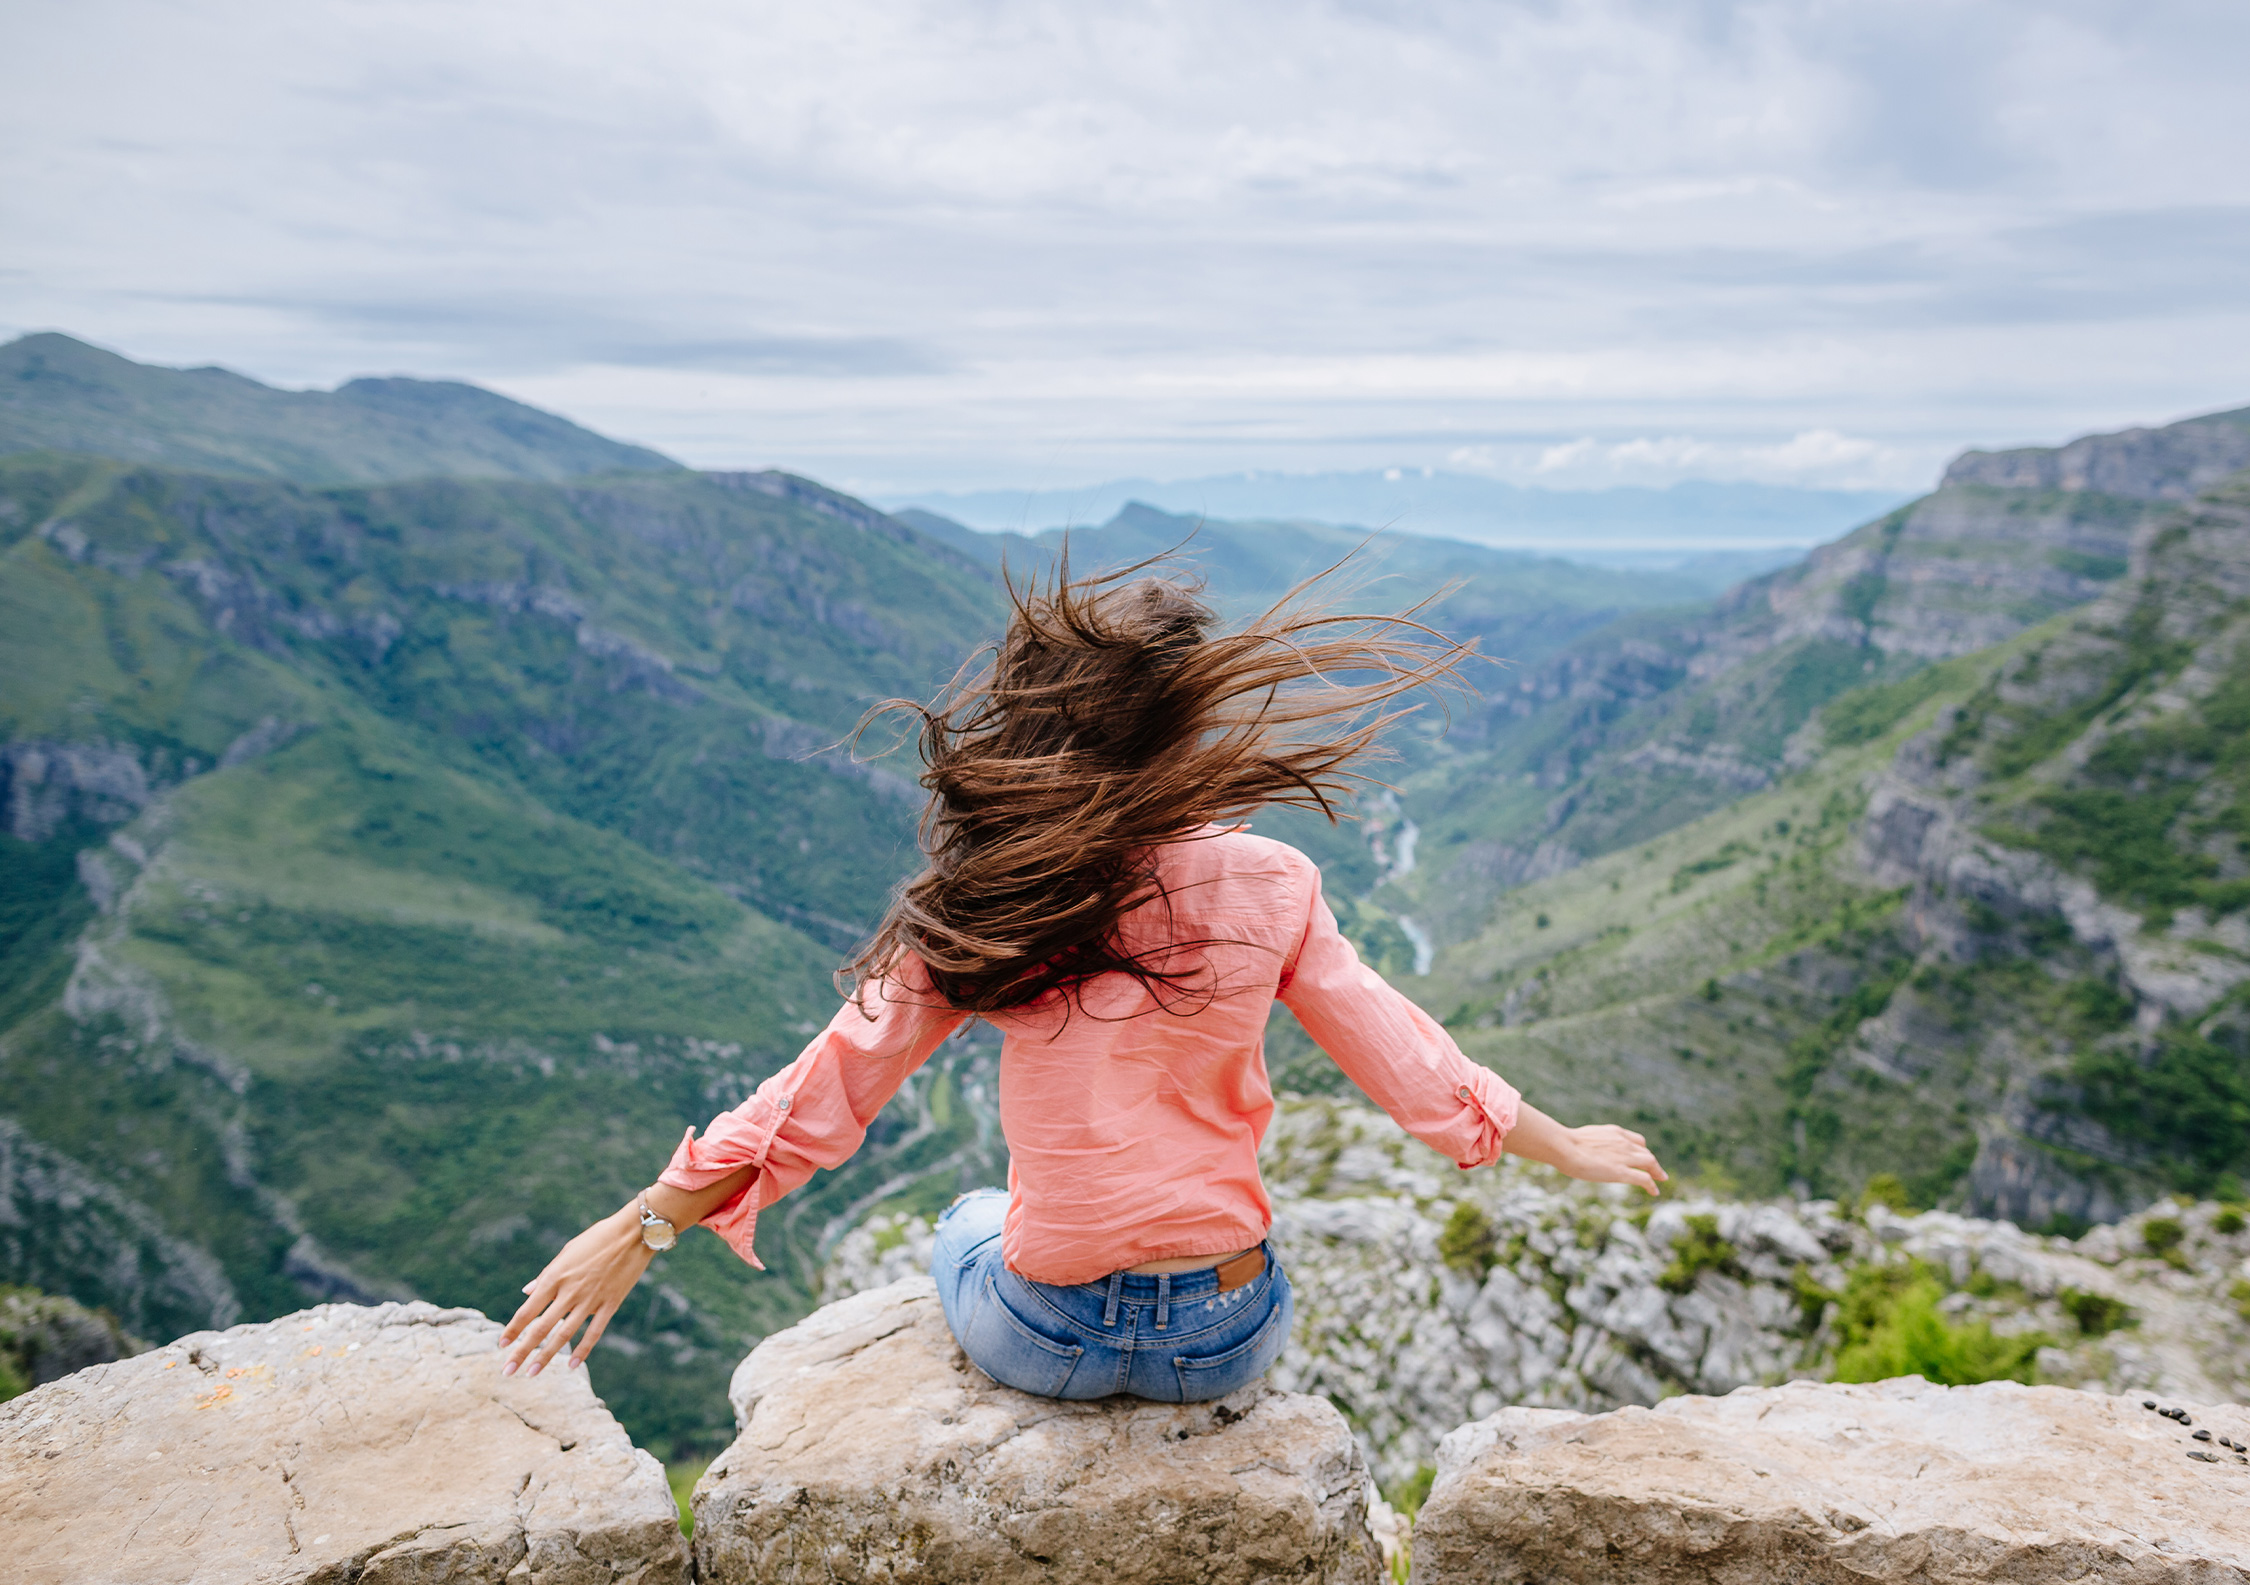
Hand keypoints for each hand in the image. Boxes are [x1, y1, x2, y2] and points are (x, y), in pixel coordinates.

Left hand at [499, 1203, 651, 1375]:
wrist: (634, 1232)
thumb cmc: (597, 1238)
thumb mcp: (567, 1252)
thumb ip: (546, 1275)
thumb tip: (527, 1293)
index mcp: (555, 1276)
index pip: (528, 1310)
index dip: (513, 1329)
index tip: (500, 1345)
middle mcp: (569, 1291)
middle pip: (541, 1328)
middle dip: (522, 1351)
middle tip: (507, 1371)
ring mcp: (591, 1299)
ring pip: (564, 1334)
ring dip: (546, 1356)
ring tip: (532, 1373)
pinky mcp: (610, 1303)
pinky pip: (594, 1332)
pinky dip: (583, 1350)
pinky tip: (572, 1365)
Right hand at [1558, 1124, 1667, 1195]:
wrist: (1564, 1147)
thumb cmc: (1565, 1143)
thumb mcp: (1584, 1137)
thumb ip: (1592, 1143)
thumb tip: (1581, 1149)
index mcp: (1615, 1132)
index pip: (1637, 1141)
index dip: (1642, 1150)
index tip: (1643, 1157)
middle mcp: (1623, 1142)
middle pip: (1646, 1152)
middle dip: (1652, 1162)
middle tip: (1657, 1172)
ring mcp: (1624, 1157)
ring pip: (1650, 1163)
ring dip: (1657, 1172)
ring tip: (1660, 1180)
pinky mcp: (1621, 1172)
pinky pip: (1644, 1179)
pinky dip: (1652, 1185)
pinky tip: (1654, 1192)